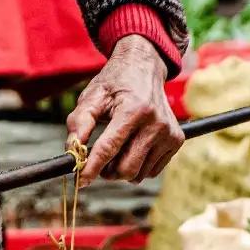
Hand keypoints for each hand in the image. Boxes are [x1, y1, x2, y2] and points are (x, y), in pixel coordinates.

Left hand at [66, 38, 182, 181]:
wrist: (144, 68)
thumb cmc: (114, 84)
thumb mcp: (92, 96)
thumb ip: (79, 122)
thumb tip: (72, 151)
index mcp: (133, 110)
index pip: (109, 148)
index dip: (92, 168)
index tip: (80, 181)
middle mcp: (155, 123)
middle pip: (127, 168)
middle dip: (107, 171)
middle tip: (98, 162)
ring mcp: (169, 133)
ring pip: (139, 173)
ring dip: (122, 169)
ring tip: (116, 150)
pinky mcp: (176, 140)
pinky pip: (152, 171)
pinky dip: (138, 167)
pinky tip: (132, 148)